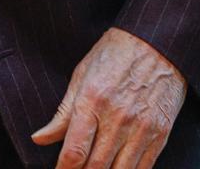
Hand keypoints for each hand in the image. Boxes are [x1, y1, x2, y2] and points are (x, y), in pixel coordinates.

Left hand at [32, 28, 186, 168]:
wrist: (158, 42)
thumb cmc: (116, 54)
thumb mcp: (82, 75)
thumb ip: (62, 113)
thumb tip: (39, 138)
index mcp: (92, 101)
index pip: (74, 152)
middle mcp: (117, 118)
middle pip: (95, 167)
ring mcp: (140, 128)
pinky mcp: (160, 134)